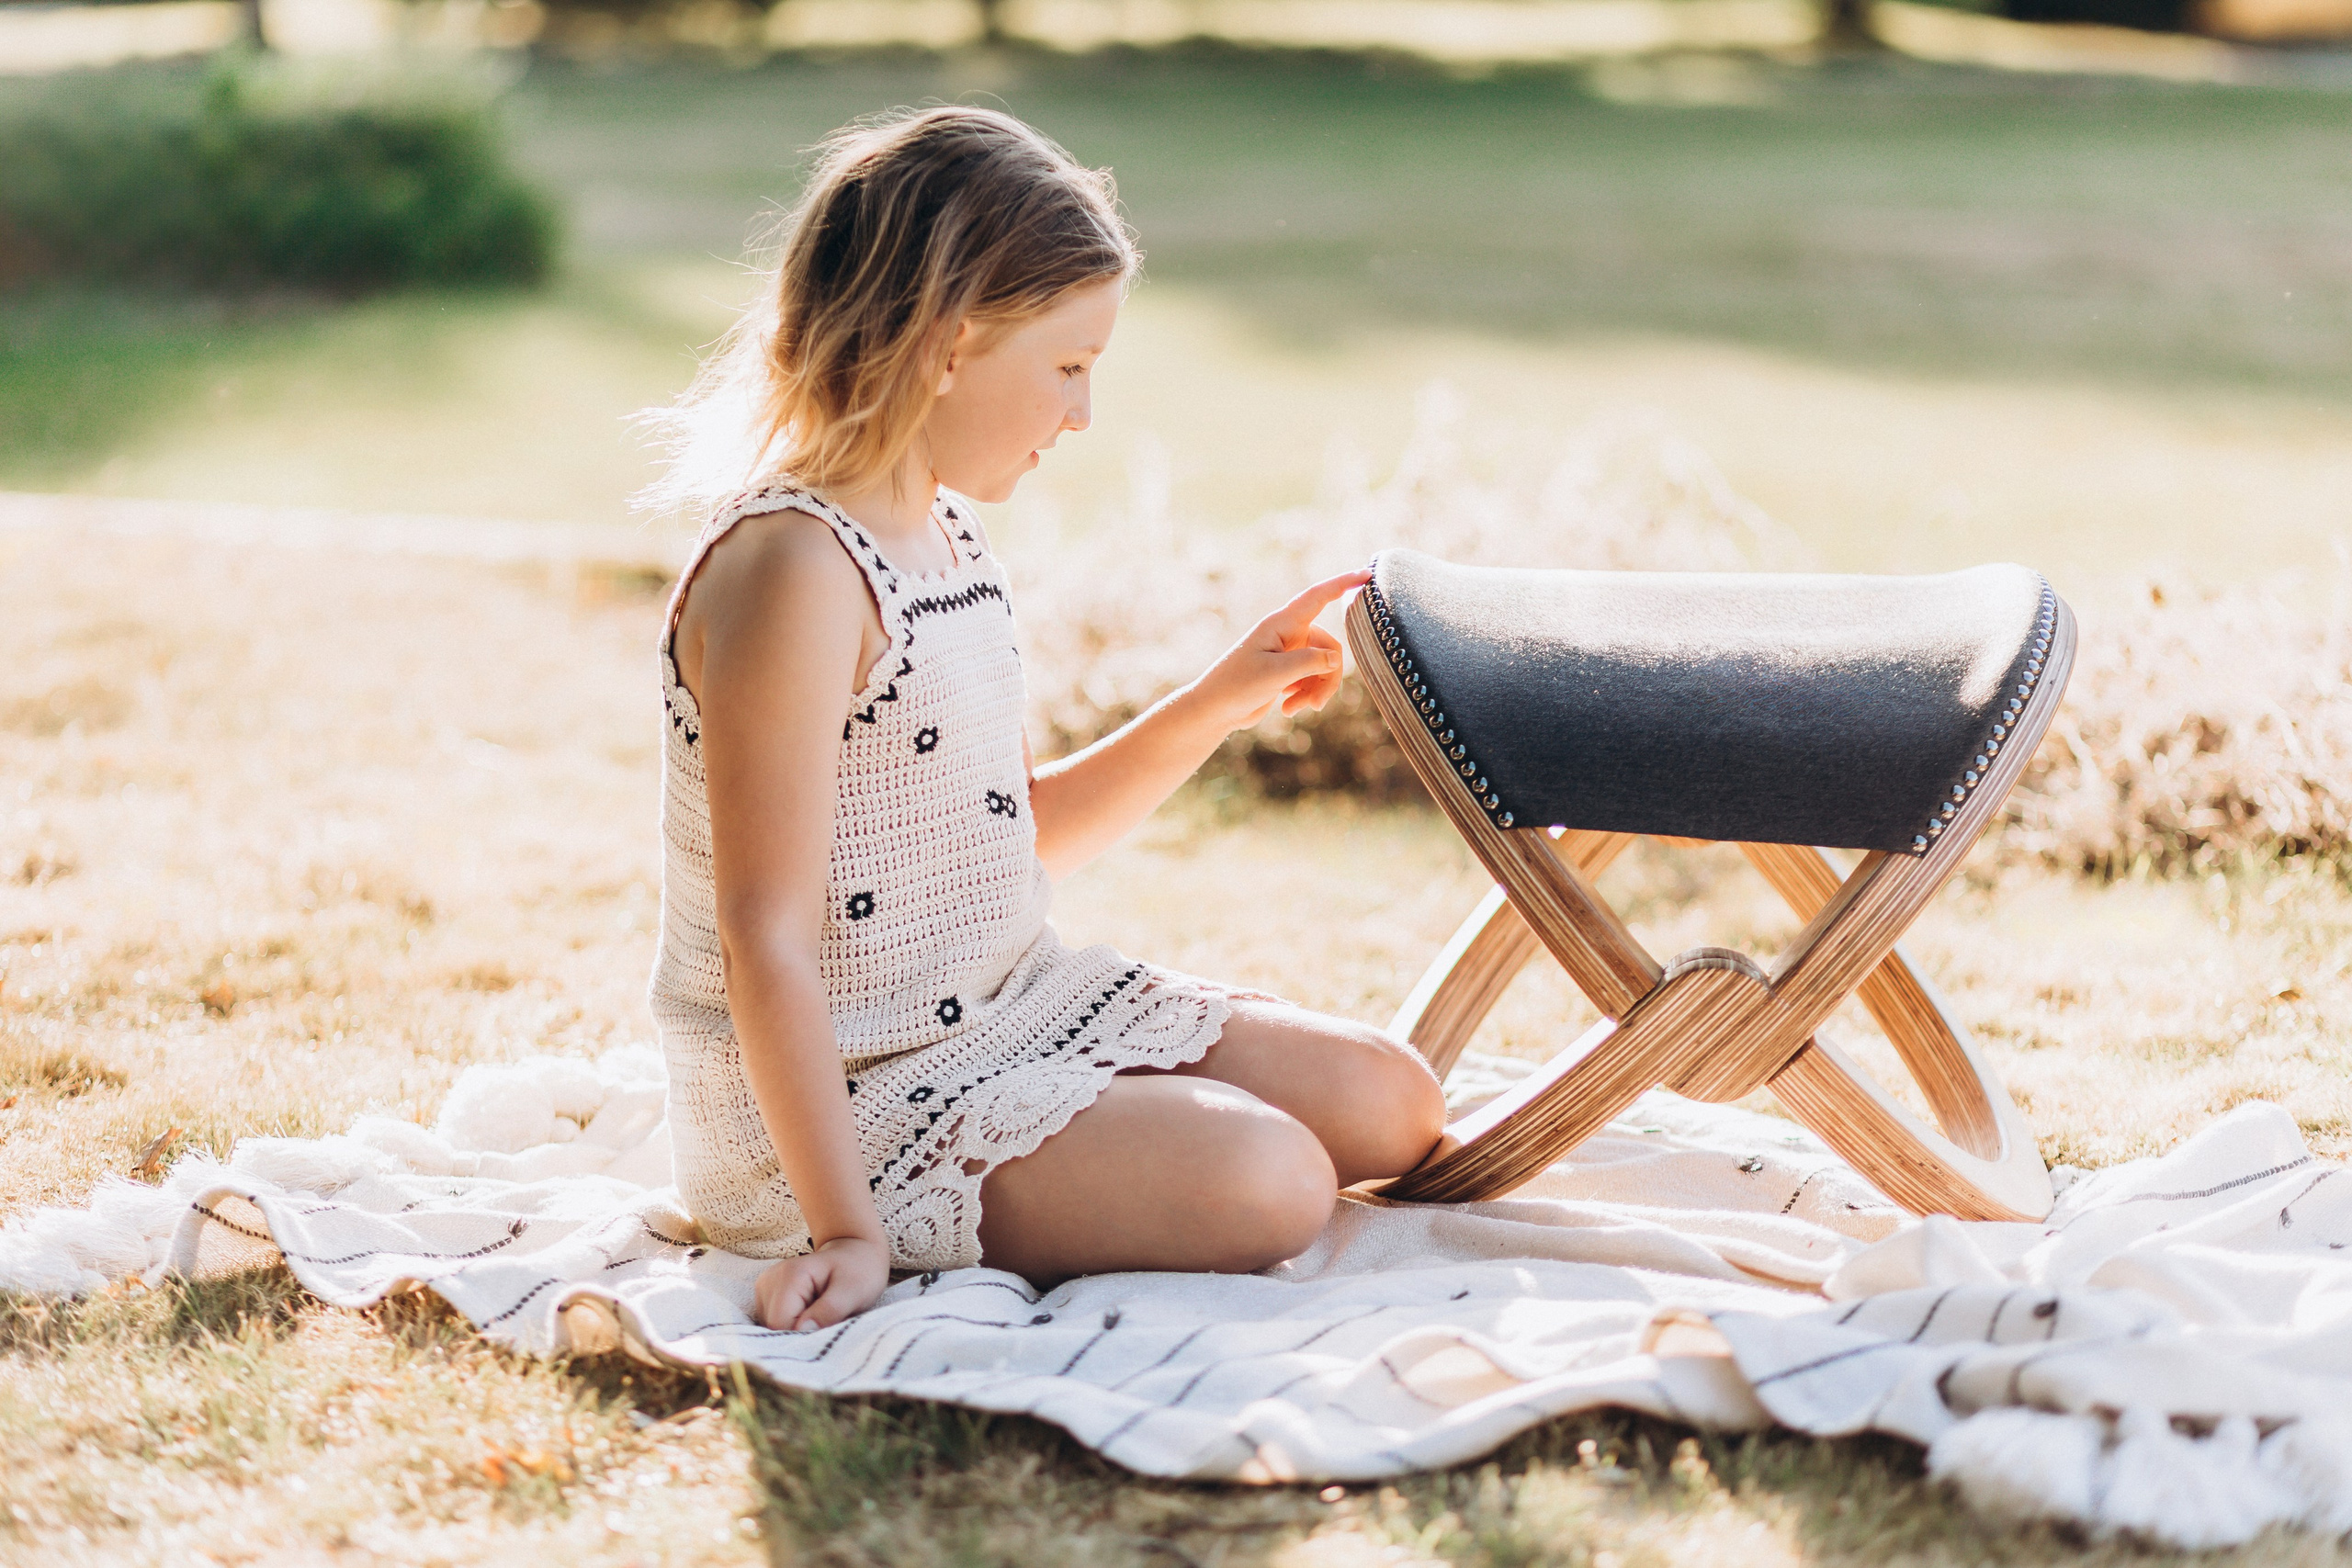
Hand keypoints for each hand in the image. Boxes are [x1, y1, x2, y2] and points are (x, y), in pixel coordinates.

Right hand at [754, 1235, 889, 1330]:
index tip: (826, 1330)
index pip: (780, 1323)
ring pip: (770, 1327)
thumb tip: (802, 1330)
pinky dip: (790, 1324)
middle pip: (772, 1326)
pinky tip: (809, 1313)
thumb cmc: (859, 1272)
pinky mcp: (766, 1295)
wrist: (855, 1254)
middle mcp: (770, 1279)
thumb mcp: (853, 1291)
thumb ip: (830, 1310)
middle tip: (827, 1320)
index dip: (801, 1335)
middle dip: (799, 1332)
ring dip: (795, 1328)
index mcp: (791, 1275)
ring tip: (819, 1314)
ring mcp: (765, 1287)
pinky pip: (772, 1322)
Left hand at [1190, 569, 1368, 732]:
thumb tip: (1336, 659)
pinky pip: (1314, 679)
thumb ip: (1309, 663)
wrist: (1215, 709)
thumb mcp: (1275, 674)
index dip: (1344, 583)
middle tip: (1316, 704)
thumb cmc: (1237, 685)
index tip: (1367, 574)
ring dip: (1316, 690)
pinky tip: (1289, 708)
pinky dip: (1307, 695)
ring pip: (1324, 667)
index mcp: (1281, 624)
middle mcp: (1288, 634)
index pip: (1318, 596)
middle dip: (1328, 677)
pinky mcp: (1288, 671)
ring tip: (1296, 708)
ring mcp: (1289, 653)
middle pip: (1329, 648)